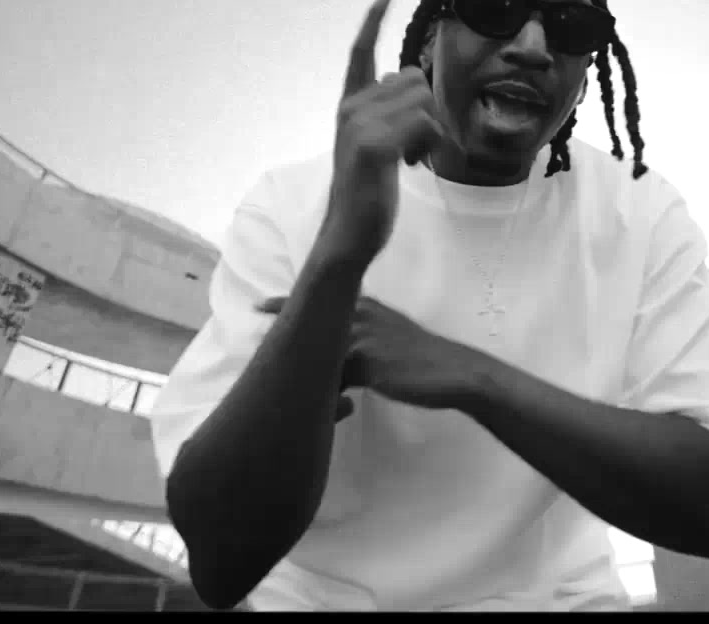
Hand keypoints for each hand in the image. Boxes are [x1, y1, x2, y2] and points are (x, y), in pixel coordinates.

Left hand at [256, 295, 492, 416]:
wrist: (453, 372)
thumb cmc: (423, 360)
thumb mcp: (390, 339)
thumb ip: (362, 341)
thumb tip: (337, 361)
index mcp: (365, 307)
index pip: (318, 300)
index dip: (285, 304)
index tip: (257, 304)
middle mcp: (358, 314)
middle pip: (308, 320)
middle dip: (282, 331)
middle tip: (255, 332)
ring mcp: (360, 335)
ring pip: (316, 351)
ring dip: (298, 369)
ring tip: (277, 382)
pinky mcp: (364, 361)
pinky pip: (331, 381)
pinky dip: (322, 395)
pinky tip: (323, 407)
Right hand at [321, 0, 448, 264]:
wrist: (350, 233)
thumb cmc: (368, 191)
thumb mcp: (377, 145)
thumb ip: (390, 113)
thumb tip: (415, 84)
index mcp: (350, 104)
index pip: (360, 52)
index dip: (373, 21)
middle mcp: (351, 107)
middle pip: (415, 79)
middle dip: (427, 112)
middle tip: (412, 149)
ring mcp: (360, 124)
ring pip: (424, 100)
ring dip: (430, 132)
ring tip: (410, 159)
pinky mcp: (374, 145)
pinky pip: (424, 124)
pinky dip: (430, 146)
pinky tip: (412, 166)